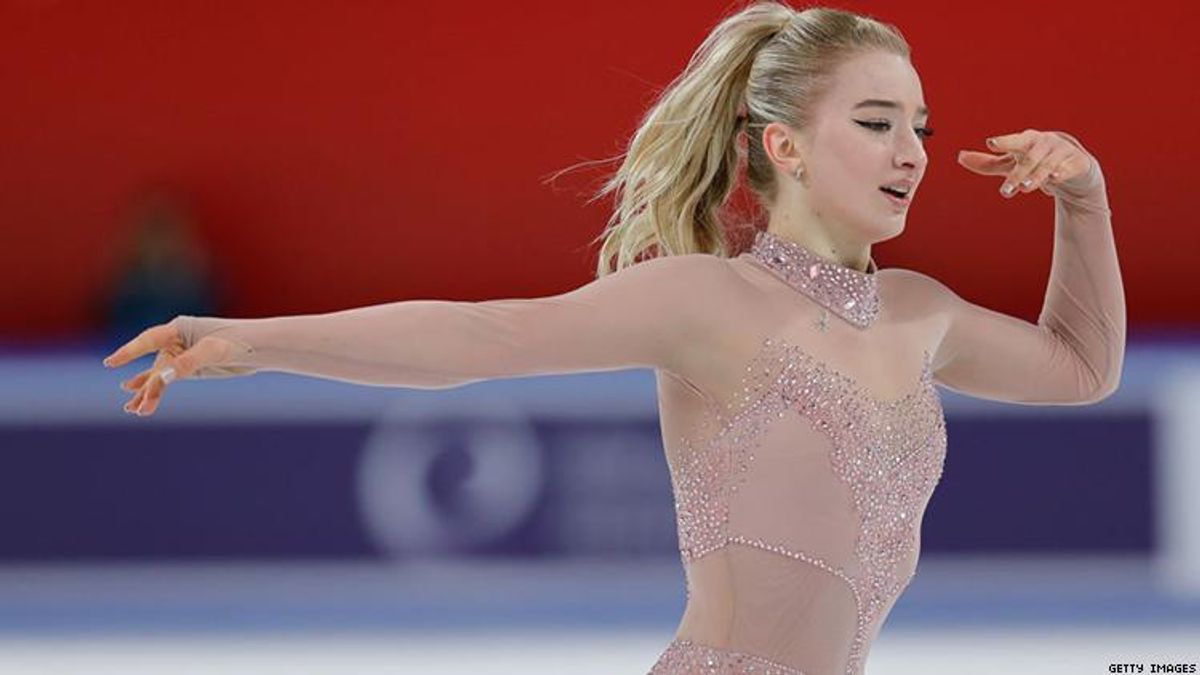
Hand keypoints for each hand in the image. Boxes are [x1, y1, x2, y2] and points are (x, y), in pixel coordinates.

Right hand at [102, 318, 238, 416]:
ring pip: (158, 376)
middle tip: (134, 406)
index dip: (129, 352)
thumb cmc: (238, 341)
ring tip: (132, 410)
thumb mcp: (213, 351)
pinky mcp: (189, 368)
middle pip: (154, 365)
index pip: (148, 340)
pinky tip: (140, 402)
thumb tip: (163, 377)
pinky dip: (156, 391)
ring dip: (147, 393)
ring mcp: (181, 355)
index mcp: (179, 328)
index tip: (111, 363)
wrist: (259, 348)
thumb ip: (187, 363)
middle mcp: (176, 341)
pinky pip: (167, 381)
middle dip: (145, 386)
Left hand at [957, 129, 1092, 198]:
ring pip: (1047, 165)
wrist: (1074, 165)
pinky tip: (1055, 178)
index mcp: (1026, 140)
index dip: (1003, 141)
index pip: (1013, 141)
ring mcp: (1062, 152)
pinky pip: (1068, 168)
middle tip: (1005, 191)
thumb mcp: (1012, 162)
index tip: (991, 143)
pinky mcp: (1077, 163)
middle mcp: (1044, 143)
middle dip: (1017, 174)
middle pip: (1029, 158)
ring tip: (1024, 187)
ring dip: (1036, 176)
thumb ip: (987, 162)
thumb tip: (960, 157)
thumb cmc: (1036, 159)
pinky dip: (1061, 173)